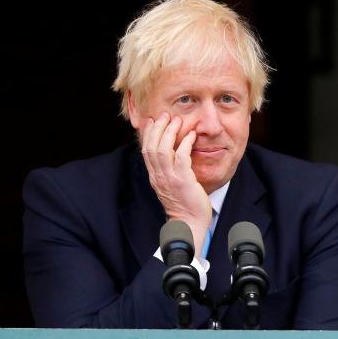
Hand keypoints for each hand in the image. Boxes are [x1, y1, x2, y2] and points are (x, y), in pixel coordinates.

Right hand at [141, 112, 211, 255]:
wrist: (189, 223)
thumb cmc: (184, 203)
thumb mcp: (171, 184)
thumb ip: (168, 169)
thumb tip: (171, 152)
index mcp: (154, 176)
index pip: (146, 150)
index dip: (148, 133)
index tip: (153, 120)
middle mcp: (159, 176)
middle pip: (152, 147)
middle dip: (157, 128)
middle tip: (165, 115)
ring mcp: (170, 179)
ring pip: (163, 150)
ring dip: (170, 133)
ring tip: (177, 121)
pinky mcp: (183, 181)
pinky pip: (181, 158)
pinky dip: (185, 144)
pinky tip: (191, 136)